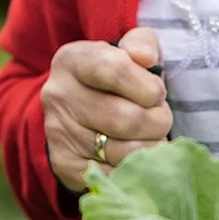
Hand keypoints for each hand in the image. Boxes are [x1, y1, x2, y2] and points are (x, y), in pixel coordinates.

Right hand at [41, 28, 171, 191]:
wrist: (78, 113)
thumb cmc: (115, 78)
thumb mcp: (128, 51)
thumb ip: (142, 43)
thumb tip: (145, 56)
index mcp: (72, 60)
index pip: (115, 70)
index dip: (148, 86)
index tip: (157, 93)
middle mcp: (58, 95)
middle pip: (125, 119)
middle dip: (157, 121)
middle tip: (160, 119)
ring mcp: (58, 133)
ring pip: (124, 152)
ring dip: (151, 148)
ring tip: (151, 137)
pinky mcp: (64, 165)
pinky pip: (115, 176)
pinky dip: (135, 171)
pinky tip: (137, 159)